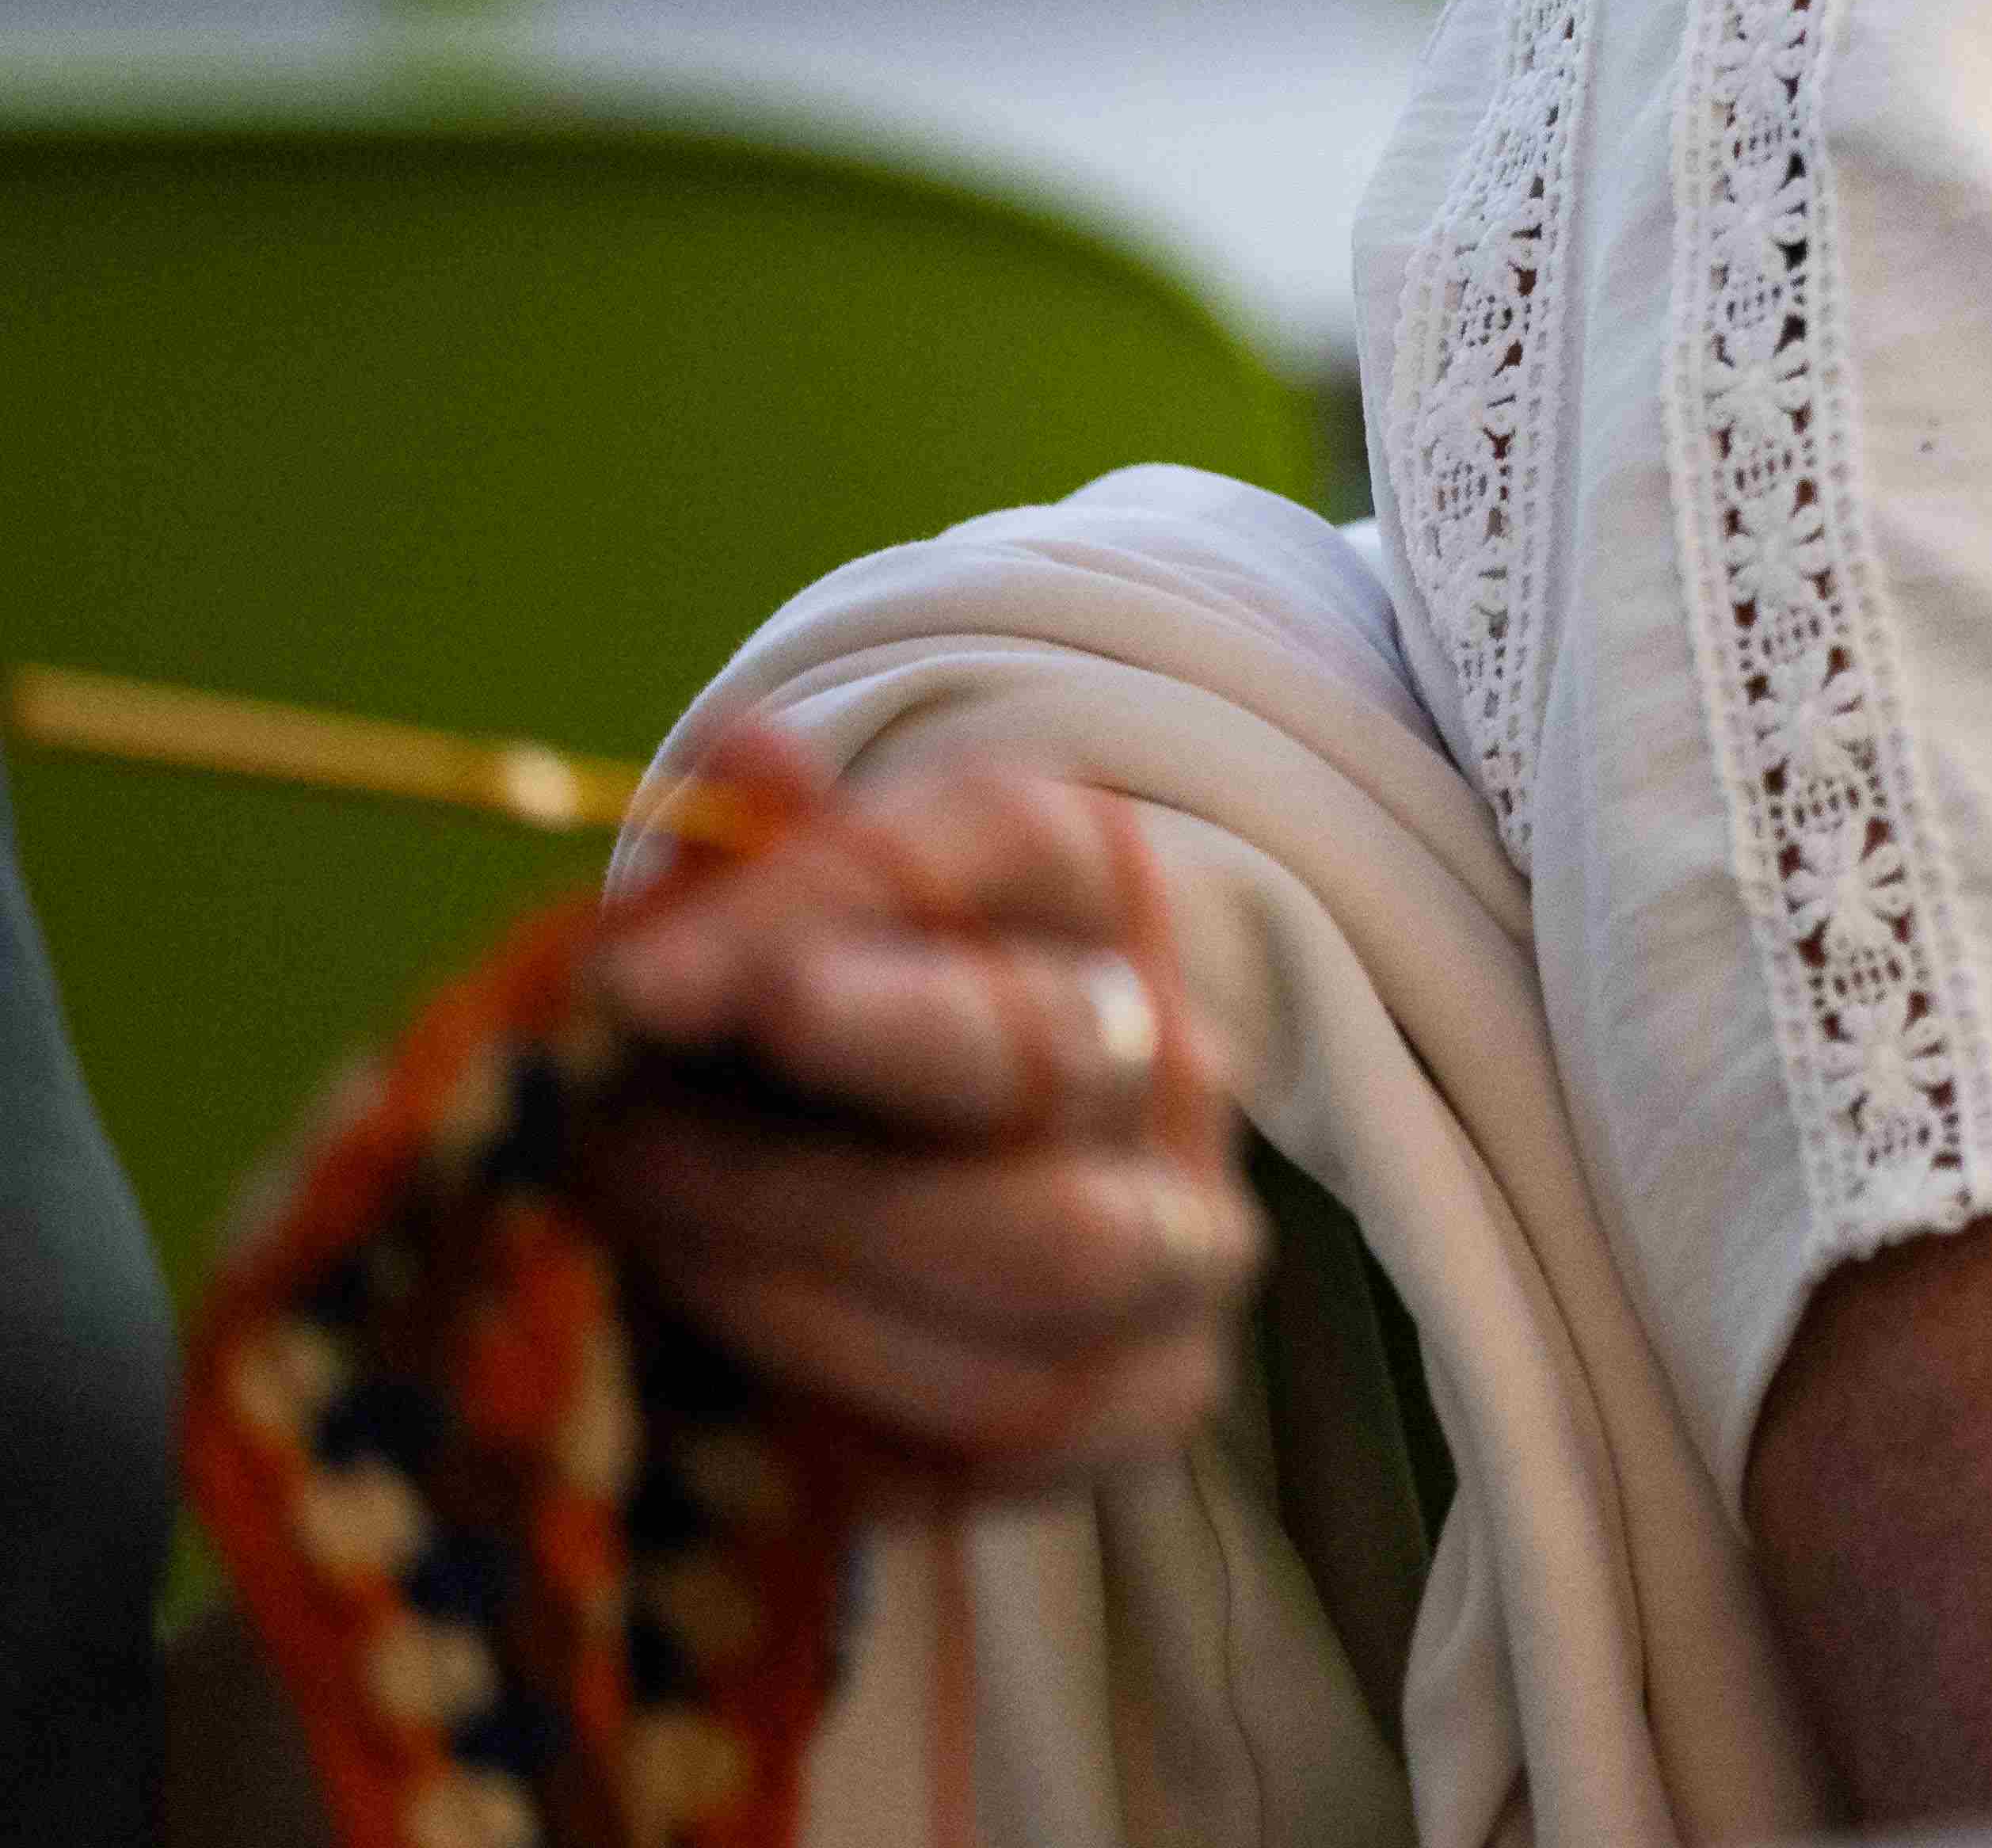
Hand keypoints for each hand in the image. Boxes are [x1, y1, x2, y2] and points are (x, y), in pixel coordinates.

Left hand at [583, 761, 1265, 1492]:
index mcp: (1095, 886)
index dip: (826, 901)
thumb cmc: (798, 1052)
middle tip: (628, 1134)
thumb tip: (743, 751)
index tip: (633, 981)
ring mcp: (1187, 1227)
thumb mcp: (755, 935)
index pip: (1011, 845)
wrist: (881, 1234)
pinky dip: (861, 1401)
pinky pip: (1028, 1416)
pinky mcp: (1162, 1388)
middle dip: (819, 1107)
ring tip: (658, 1243)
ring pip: (1048, 1247)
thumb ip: (746, 852)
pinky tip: (749, 1366)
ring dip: (808, 1261)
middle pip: (1052, 1051)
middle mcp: (1179, 1047)